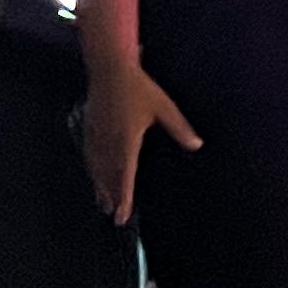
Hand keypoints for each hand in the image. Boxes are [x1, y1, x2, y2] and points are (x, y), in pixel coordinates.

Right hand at [80, 58, 198, 222]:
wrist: (110, 71)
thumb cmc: (139, 88)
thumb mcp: (164, 108)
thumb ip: (180, 128)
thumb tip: (197, 145)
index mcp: (126, 141)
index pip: (125, 176)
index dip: (124, 197)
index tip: (123, 214)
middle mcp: (108, 143)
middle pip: (108, 177)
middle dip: (112, 198)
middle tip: (114, 217)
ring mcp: (96, 137)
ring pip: (97, 169)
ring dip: (100, 188)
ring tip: (103, 204)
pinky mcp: (89, 130)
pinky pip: (90, 158)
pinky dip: (92, 172)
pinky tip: (94, 177)